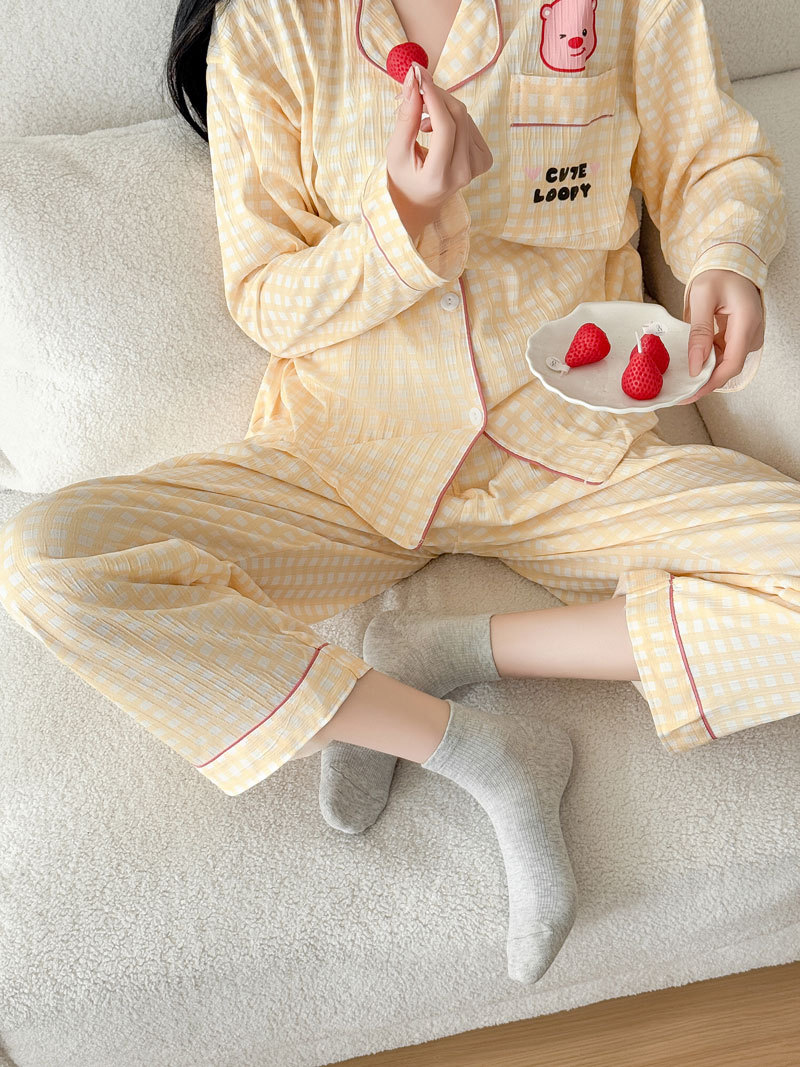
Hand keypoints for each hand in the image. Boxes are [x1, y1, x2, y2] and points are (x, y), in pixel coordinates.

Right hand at [386, 62, 492, 240]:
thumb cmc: (404, 177)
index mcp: (439, 177)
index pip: (445, 127)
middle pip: (458, 116)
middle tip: (417, 88)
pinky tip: (437, 131)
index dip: (433, 96)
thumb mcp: (396, 150)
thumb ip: (406, 117)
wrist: (420, 201)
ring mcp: (477, 167)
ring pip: (464, 117)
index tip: (418, 74)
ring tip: (422, 123)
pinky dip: (451, 118)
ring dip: (441, 108)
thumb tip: (413, 80)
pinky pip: (469, 124)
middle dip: (437, 95)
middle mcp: (463, 173)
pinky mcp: (484, 159)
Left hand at [676, 269, 764, 403]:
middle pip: (729, 368)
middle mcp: (752, 333)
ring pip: (726, 364)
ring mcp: (748, 336)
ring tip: (682, 381)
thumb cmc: (718, 275)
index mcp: (746, 323)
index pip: (731, 365)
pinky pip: (724, 355)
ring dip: (705, 372)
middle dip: (705, 382)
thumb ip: (699, 332)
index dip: (710, 383)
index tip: (691, 394)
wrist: (731, 265)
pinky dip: (708, 361)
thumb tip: (696, 365)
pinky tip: (692, 364)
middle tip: (680, 393)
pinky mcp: (741, 337)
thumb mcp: (702, 298)